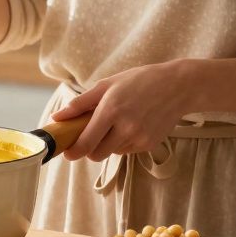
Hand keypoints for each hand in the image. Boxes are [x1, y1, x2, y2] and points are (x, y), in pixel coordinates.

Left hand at [51, 61, 191, 160]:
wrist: (178, 86)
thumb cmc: (139, 81)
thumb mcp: (107, 85)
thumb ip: (80, 103)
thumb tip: (57, 118)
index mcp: (111, 110)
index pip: (86, 143)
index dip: (73, 151)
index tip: (67, 152)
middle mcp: (125, 128)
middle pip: (96, 154)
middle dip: (89, 148)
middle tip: (90, 134)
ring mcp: (139, 138)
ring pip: (111, 152)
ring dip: (108, 143)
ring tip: (117, 122)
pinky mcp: (149, 145)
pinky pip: (127, 150)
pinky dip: (123, 142)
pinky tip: (132, 124)